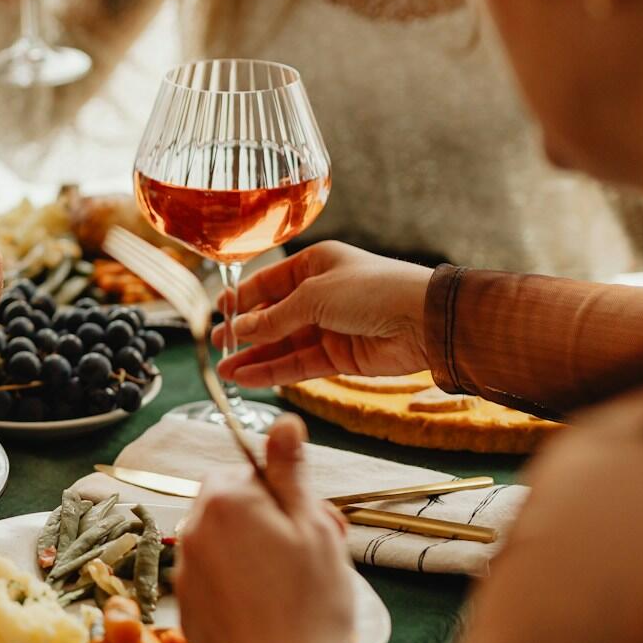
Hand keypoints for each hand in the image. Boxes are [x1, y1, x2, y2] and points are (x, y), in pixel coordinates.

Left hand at [174, 416, 355, 642]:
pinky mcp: (188, 610)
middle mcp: (193, 531)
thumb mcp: (314, 526)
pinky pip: (216, 581)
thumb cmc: (310, 603)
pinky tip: (273, 611)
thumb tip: (284, 423)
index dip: (281, 493)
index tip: (311, 520)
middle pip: (231, 507)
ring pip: (224, 545)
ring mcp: (186, 573)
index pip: (244, 471)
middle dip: (269, 521)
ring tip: (297, 586)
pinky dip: (240, 587)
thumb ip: (291, 472)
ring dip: (255, 554)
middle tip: (313, 552)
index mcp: (224, 501)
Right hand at [217, 242, 433, 387]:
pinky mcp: (341, 356)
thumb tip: (240, 330)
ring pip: (284, 345)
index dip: (244, 298)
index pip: (270, 282)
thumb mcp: (314, 295)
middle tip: (217, 345)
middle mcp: (322, 295)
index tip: (218, 311)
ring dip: (255, 357)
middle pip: (275, 316)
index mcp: (317, 265)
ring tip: (225, 370)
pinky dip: (275, 372)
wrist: (424, 320)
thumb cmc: (374, 289)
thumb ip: (275, 317)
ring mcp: (331, 327)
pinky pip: (300, 364)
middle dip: (246, 332)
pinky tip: (249, 378)